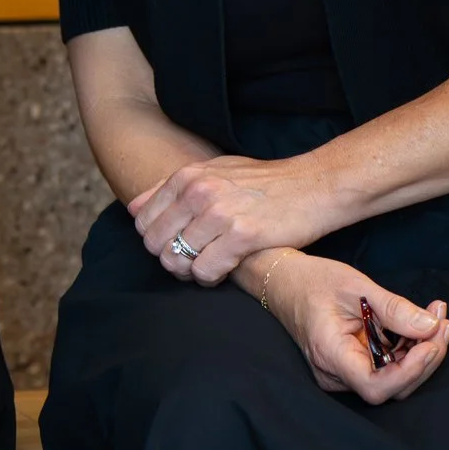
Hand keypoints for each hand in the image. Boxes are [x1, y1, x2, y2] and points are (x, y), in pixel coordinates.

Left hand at [131, 153, 344, 284]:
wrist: (314, 185)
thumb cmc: (264, 182)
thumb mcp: (214, 171)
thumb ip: (174, 187)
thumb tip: (135, 208)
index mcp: (187, 176)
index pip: (142, 219)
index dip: (153, 239)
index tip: (172, 246)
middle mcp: (198, 192)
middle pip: (154, 242)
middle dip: (168, 259)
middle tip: (188, 264)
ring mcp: (219, 213)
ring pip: (176, 260)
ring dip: (188, 272)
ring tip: (206, 268)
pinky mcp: (243, 236)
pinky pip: (205, 270)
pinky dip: (209, 278)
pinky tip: (223, 271)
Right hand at [254, 250, 448, 402]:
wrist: (283, 281)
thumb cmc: (312, 281)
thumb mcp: (355, 287)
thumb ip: (394, 309)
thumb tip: (432, 325)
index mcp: (330, 355)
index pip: (375, 387)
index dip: (409, 373)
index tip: (431, 344)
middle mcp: (335, 373)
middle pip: (392, 386)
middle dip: (425, 357)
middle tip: (443, 320)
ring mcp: (342, 372)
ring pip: (393, 379)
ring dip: (421, 352)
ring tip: (438, 317)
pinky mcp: (352, 365)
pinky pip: (386, 367)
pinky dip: (408, 348)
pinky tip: (421, 324)